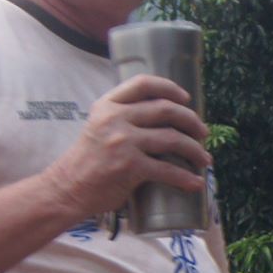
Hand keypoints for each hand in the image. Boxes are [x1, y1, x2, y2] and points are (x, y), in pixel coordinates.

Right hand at [38, 73, 211, 220]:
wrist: (67, 189)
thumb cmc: (88, 161)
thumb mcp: (99, 127)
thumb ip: (123, 118)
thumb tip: (163, 118)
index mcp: (107, 105)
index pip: (143, 84)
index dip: (170, 87)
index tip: (186, 98)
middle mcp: (115, 119)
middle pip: (166, 110)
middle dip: (191, 120)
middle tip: (203, 133)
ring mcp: (123, 142)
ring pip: (172, 139)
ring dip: (195, 150)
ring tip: (205, 159)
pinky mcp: (130, 167)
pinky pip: (168, 170)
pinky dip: (186, 178)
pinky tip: (196, 183)